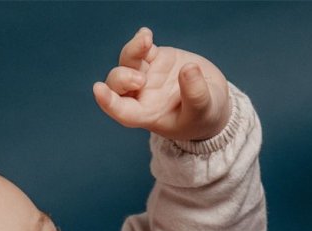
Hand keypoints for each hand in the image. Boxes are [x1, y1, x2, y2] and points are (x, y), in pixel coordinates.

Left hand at [93, 27, 230, 142]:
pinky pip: (143, 47)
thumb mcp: (205, 111)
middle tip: (139, 79)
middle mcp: (142, 95)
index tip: (98, 89)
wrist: (213, 101)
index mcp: (148, 114)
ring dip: (133, 50)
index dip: (108, 102)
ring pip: (128, 60)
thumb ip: (196, 95)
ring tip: (147, 40)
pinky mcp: (157, 59)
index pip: (122, 111)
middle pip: (117, 84)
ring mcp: (148, 74)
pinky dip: (141, 39)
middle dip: (121, 78)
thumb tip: (187, 69)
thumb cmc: (204, 116)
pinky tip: (146, 34)